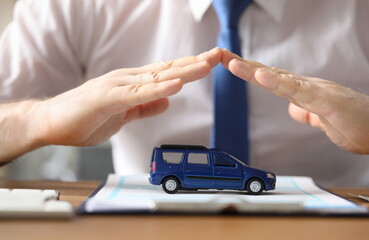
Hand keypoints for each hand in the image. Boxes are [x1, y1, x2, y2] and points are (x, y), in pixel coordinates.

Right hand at [34, 48, 221, 145]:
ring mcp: (118, 86)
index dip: (191, 67)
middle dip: (195, 63)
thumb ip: (145, 107)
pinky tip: (176, 84)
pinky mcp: (108, 98)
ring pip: (157, 78)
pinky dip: (159, 89)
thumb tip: (167, 102)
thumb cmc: (84, 117)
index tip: (212, 62)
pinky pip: (138, 94)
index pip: (168, 73)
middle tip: (220, 55)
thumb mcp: (124, 115)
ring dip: (183, 71)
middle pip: (168, 69)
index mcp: (133, 83)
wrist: (49, 122)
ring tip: (206, 65)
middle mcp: (128, 79)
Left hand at [221, 49, 368, 169]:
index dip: (251, 73)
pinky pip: (300, 91)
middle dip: (245, 66)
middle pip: (272, 74)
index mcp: (307, 94)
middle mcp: (310, 88)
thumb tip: (292, 108)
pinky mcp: (329, 100)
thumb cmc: (361, 126)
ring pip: (281, 79)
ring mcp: (319, 91)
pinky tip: (263, 77)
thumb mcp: (326, 123)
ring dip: (255, 71)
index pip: (274, 80)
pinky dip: (279, 83)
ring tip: (233, 62)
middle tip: (220, 55)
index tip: (231, 64)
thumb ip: (308, 113)